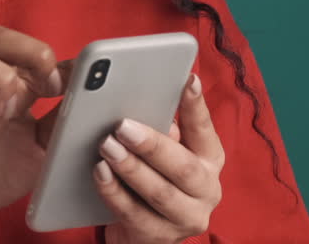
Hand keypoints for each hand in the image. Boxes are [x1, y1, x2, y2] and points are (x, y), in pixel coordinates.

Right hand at [0, 25, 73, 242]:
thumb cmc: (5, 170)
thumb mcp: (46, 144)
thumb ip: (65, 118)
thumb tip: (93, 95)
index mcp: (11, 84)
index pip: (25, 46)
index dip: (49, 58)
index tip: (68, 84)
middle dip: (26, 52)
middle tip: (45, 87)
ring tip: (10, 111)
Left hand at [96, 72, 224, 243]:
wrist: (141, 231)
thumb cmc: (149, 175)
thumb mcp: (160, 151)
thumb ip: (159, 129)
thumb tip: (145, 104)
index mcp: (208, 159)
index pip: (204, 129)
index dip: (196, 105)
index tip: (188, 79)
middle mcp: (206, 190)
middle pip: (183, 167)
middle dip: (152, 145)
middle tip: (122, 125)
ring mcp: (185, 218)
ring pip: (160, 193)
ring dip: (131, 169)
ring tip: (107, 147)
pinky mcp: (159, 238)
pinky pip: (134, 215)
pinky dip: (114, 193)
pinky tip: (99, 174)